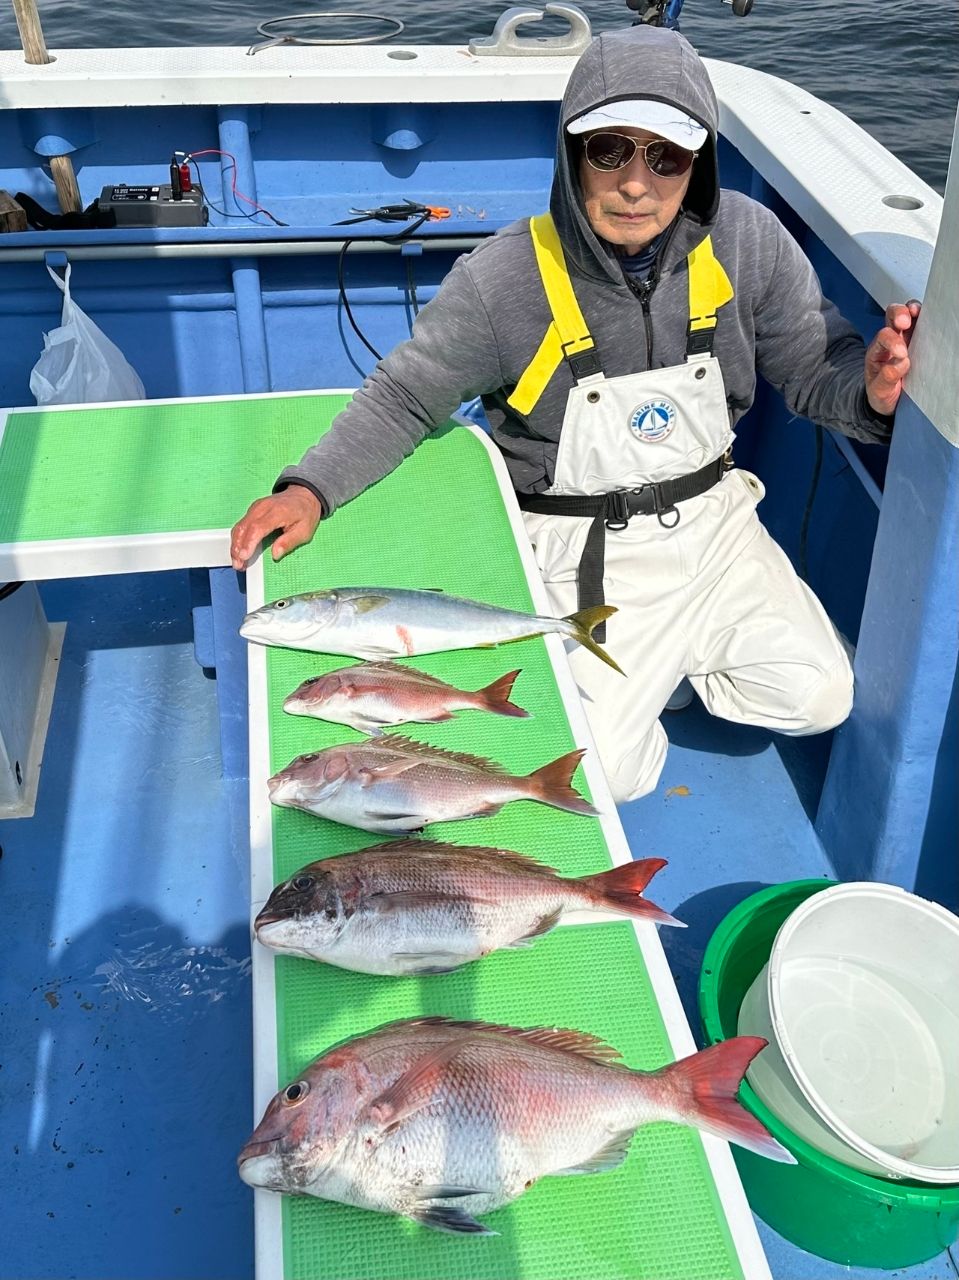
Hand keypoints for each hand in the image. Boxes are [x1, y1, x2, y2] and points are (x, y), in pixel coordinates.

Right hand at [230, 486, 321, 569]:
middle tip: (238, 564)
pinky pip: (241, 524)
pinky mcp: (253, 510)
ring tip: (237, 561)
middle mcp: (263, 507)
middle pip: (243, 528)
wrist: (303, 495)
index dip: (249, 543)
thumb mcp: (304, 531)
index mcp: (277, 512)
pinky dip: (238, 538)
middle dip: (238, 548)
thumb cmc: (305, 513)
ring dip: (235, 545)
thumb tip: (275, 554)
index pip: (257, 528)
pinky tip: (239, 550)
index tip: (244, 556)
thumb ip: (289, 542)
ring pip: (239, 526)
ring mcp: (256, 507)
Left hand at [864, 300, 920, 416]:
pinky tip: (932, 320)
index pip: (883, 337)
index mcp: (877, 350)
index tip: (902, 354)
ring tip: (918, 312)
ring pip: (908, 313)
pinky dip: (926, 317)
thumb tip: (901, 363)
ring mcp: (906, 337)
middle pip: (891, 316)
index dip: (892, 341)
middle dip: (899, 314)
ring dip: (913, 309)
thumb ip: (886, 378)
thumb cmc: (882, 392)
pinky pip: (922, 322)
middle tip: (905, 323)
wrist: (888, 399)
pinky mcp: (919, 339)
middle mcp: (891, 339)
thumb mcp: (879, 390)